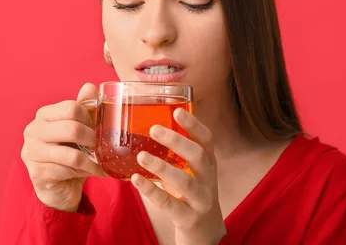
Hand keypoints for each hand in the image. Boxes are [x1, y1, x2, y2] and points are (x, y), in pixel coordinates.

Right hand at [21, 83, 106, 211]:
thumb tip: (89, 86)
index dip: (89, 118)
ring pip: (72, 155)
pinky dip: (85, 173)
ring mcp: (31, 152)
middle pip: (72, 129)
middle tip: (103, 147)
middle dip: (93, 140)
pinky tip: (93, 173)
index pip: (71, 108)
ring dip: (92, 161)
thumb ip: (84, 107)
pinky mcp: (36, 173)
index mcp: (44, 115)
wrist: (60, 184)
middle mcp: (33, 130)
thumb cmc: (70, 151)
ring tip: (101, 163)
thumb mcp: (79, 127)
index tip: (98, 129)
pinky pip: (67, 171)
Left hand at [131, 108, 226, 244]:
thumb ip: (177, 154)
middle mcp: (209, 180)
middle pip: (199, 156)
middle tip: (154, 129)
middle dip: (177, 141)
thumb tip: (146, 126)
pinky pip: (170, 205)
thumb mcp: (191, 172)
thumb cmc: (191, 196)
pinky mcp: (189, 219)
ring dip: (162, 167)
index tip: (177, 111)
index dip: (194, 125)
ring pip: (185, 182)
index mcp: (208, 165)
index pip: (207, 140)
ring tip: (142, 156)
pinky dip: (153, 192)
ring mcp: (201, 201)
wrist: (205, 234)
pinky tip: (136, 180)